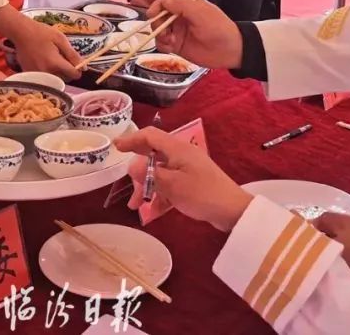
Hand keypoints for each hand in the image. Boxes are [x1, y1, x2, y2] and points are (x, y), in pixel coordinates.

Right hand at [11, 21, 80, 80]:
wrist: (21, 32)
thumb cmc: (41, 33)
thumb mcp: (60, 39)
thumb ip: (73, 55)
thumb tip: (84, 68)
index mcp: (55, 63)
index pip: (74, 75)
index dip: (77, 69)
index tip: (74, 62)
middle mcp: (46, 72)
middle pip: (65, 79)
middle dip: (67, 71)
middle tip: (61, 58)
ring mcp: (37, 75)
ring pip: (55, 80)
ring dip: (57, 73)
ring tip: (51, 59)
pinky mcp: (30, 75)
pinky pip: (44, 78)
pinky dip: (47, 73)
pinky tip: (43, 62)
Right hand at [115, 127, 251, 231]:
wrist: (233, 212)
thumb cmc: (202, 194)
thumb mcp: (172, 185)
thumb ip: (150, 175)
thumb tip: (132, 166)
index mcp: (177, 149)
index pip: (150, 136)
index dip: (132, 139)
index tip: (116, 147)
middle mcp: (182, 156)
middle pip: (153, 156)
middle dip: (139, 172)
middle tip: (128, 186)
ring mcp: (188, 170)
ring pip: (160, 174)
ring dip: (148, 188)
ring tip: (136, 206)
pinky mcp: (193, 184)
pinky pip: (170, 186)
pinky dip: (161, 196)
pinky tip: (153, 212)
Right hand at [146, 0, 242, 69]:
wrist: (230, 50)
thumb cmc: (218, 28)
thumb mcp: (200, 12)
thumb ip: (180, 5)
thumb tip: (163, 2)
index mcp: (186, 5)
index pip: (165, 1)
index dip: (156, 7)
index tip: (152, 14)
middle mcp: (179, 17)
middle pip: (158, 16)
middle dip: (157, 23)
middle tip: (164, 31)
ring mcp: (178, 32)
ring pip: (158, 31)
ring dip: (159, 35)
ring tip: (170, 41)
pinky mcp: (177, 46)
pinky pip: (162, 44)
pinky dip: (162, 45)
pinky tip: (171, 48)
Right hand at [314, 212, 349, 275]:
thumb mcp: (339, 250)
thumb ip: (327, 243)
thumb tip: (319, 240)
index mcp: (341, 220)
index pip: (322, 218)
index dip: (314, 227)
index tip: (309, 239)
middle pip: (335, 222)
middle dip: (327, 232)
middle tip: (322, 246)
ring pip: (347, 228)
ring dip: (340, 236)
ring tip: (337, 250)